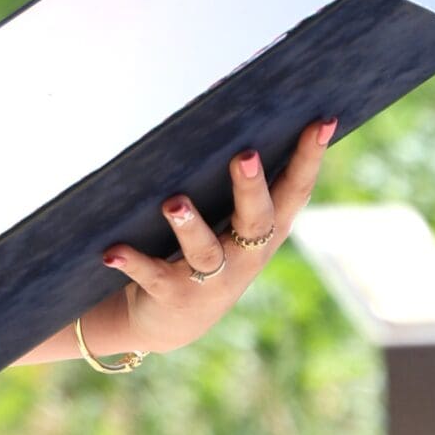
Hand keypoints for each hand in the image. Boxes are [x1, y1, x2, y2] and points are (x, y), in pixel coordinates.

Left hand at [91, 118, 334, 356]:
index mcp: (266, 229)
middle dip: (251, 187)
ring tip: (174, 203)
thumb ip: (240, 181)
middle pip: (256, 218)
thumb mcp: (229, 218)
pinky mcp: (173, 294)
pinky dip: (132, 261)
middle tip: (245, 155)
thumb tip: (236, 115)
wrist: (172, 319)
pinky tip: (111, 251)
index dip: (311, 157)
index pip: (295, 189)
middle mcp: (245, 254)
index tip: (324, 120)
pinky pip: (152, 275)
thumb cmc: (207, 248)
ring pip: (205, 250)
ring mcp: (211, 278)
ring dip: (189, 226)